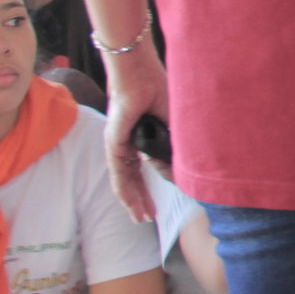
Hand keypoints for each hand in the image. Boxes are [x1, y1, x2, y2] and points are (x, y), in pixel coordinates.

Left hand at [102, 46, 168, 223]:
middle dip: (141, 200)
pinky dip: (125, 191)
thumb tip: (180, 166)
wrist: (140, 75)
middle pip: (133, 179)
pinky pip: (118, 174)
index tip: (170, 192)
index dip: (157, 182)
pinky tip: (130, 204)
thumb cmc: (158, 89)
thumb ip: (176, 143)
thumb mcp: (174, 122)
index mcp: (141, 137)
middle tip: (149, 217)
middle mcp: (127, 145)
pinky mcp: (114, 145)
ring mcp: (119, 146)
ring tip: (141, 218)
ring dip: (133, 201)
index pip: (147, 166)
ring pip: (124, 181)